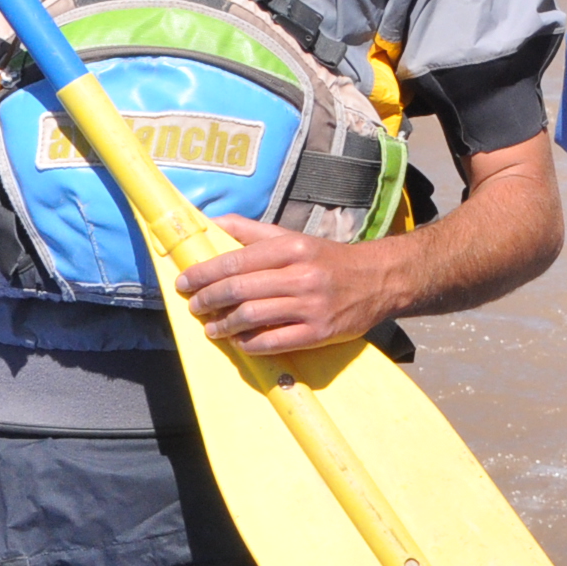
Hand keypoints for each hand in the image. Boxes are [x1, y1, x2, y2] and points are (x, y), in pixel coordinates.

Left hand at [178, 214, 405, 354]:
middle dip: (207, 300)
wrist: (381, 280)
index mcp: (292, 248)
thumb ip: (251, 231)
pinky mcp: (320, 332)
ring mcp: (311, 306)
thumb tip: (211, 222)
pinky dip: (249, 344)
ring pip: (251, 317)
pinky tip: (240, 341)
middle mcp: (302, 275)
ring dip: (223, 325)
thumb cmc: (329, 259)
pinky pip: (273, 342)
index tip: (185, 282)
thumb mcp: (293, 237)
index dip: (203, 274)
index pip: (235, 261)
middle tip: (194, 306)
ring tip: (212, 327)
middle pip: (238, 290)